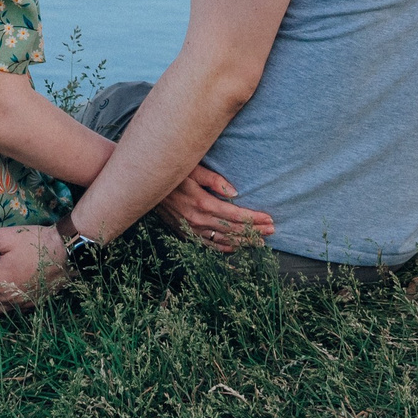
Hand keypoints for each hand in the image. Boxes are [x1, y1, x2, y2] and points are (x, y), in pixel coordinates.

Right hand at [157, 165, 274, 253]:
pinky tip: (236, 248)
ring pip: (222, 241)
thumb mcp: (192, 169)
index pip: (235, 215)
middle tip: (272, 230)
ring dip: (243, 242)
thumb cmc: (171, 173)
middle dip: (254, 231)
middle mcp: (197, 220)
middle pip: (233, 230)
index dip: (254, 219)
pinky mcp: (184, 234)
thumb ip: (214, 180)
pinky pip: (207, 245)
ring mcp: (190, 230)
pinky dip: (224, 248)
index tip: (270, 219)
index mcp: (202, 203)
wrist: (144, 187)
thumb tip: (235, 193)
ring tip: (260, 242)